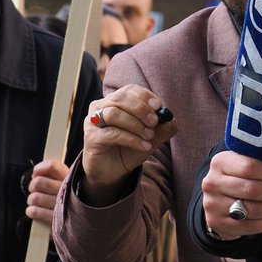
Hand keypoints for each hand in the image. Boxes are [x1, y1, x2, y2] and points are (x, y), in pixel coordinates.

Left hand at [24, 158, 66, 224]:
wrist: (81, 220)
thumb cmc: (69, 197)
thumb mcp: (68, 181)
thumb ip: (55, 174)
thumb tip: (37, 172)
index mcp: (70, 177)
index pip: (52, 166)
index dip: (40, 169)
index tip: (36, 173)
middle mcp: (66, 190)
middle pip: (38, 182)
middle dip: (33, 186)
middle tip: (36, 189)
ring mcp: (61, 205)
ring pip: (35, 197)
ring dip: (32, 200)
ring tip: (37, 202)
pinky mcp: (55, 219)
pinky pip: (35, 212)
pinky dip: (31, 211)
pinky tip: (34, 211)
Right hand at [79, 85, 174, 204]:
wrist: (113, 171)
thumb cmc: (130, 147)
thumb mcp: (151, 136)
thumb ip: (162, 127)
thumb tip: (170, 119)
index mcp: (115, 100)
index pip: (130, 90)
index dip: (145, 96)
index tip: (159, 106)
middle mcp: (101, 106)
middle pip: (121, 98)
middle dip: (141, 109)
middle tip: (155, 122)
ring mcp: (93, 121)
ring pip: (114, 114)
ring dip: (136, 124)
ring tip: (149, 136)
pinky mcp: (91, 137)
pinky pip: (112, 133)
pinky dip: (131, 139)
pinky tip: (144, 146)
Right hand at [201, 151, 261, 238]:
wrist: (219, 196)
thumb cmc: (243, 174)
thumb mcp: (257, 158)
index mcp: (221, 161)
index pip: (250, 166)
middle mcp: (212, 182)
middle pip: (252, 189)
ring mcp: (212, 204)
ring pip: (252, 210)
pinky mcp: (216, 223)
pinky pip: (249, 227)